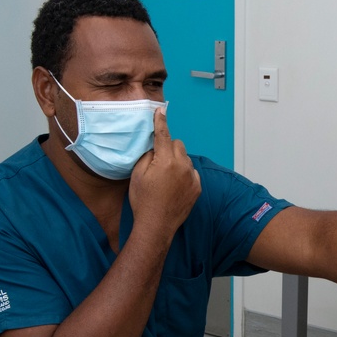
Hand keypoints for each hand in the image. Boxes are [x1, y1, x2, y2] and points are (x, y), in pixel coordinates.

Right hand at [129, 108, 201, 234]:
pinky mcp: (198, 187)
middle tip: (158, 162)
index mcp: (166, 161)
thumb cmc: (143, 200)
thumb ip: (148, 155)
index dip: (160, 121)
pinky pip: (192, 172)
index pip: (163, 134)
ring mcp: (192, 177)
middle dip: (168, 148)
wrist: (156, 225)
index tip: (160, 111)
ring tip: (165, 178)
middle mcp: (182, 166)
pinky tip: (174, 186)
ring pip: (185, 158)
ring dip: (177, 161)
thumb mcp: (138, 174)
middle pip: (177, 145)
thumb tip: (155, 146)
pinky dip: (184, 174)